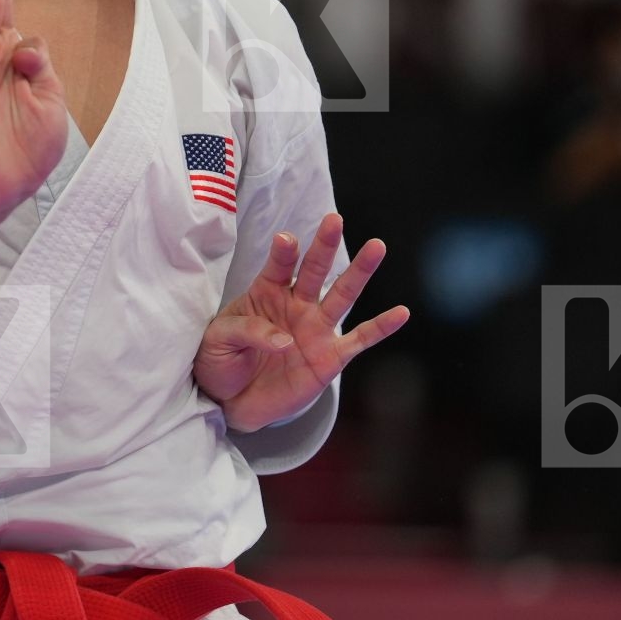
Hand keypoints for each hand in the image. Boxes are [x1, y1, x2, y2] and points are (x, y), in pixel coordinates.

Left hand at [193, 212, 409, 431]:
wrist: (233, 399)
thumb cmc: (222, 360)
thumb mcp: (219, 341)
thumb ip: (247, 332)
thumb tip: (284, 339)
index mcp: (265, 292)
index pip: (277, 267)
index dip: (283, 253)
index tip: (287, 239)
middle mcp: (295, 304)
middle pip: (314, 270)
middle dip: (324, 245)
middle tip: (334, 220)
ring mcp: (316, 328)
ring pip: (342, 295)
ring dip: (359, 272)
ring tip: (376, 247)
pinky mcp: (330, 357)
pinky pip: (360, 340)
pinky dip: (381, 327)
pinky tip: (401, 313)